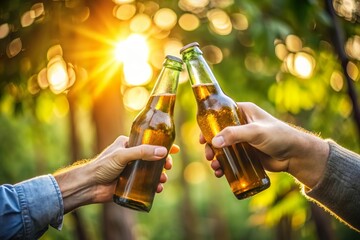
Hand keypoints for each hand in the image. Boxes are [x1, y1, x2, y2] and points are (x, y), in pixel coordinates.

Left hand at [91, 135, 179, 200]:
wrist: (89, 186)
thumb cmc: (101, 166)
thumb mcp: (122, 155)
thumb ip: (142, 152)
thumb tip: (163, 152)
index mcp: (128, 144)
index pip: (149, 142)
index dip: (163, 146)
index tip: (174, 150)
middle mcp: (131, 156)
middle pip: (153, 158)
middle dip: (163, 163)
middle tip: (168, 167)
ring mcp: (131, 170)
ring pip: (151, 172)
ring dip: (160, 176)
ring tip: (162, 180)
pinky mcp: (130, 183)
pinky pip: (146, 184)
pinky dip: (154, 186)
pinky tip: (157, 189)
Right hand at [200, 102, 328, 187]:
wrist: (295, 155)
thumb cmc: (279, 136)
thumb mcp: (255, 132)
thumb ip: (234, 135)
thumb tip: (214, 143)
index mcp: (243, 112)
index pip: (220, 115)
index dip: (208, 126)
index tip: (201, 138)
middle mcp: (241, 124)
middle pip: (218, 134)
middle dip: (210, 146)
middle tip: (209, 156)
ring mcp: (243, 140)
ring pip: (222, 148)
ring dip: (216, 158)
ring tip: (216, 168)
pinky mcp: (246, 154)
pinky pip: (230, 159)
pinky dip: (224, 165)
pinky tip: (220, 173)